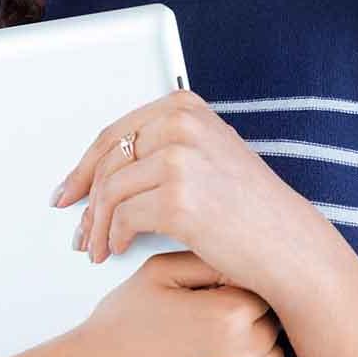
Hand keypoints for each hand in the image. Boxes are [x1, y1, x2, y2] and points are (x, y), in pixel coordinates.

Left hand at [54, 89, 318, 298]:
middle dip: (86, 200)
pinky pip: (123, 218)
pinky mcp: (177, 199)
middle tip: (79, 228)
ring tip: (96, 246)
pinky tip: (117, 248)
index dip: (85, 166)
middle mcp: (181, 125)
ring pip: (111, 191)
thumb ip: (163, 146)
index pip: (115, 133)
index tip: (70, 189)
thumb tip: (106, 167)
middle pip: (107, 162)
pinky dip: (114, 237)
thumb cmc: (251, 208)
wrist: (287, 244)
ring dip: (97, 225)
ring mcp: (179, 160)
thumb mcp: (209, 153)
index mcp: (185, 108)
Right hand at [69, 252, 284, 356]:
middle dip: (247, 324)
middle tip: (208, 328)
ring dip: (255, 356)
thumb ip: (208, 260)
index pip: (265, 293)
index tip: (216, 300)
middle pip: (271, 328)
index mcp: (228, 313)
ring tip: (211, 353)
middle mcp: (240, 355)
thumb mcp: (159, 272)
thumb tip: (243, 256)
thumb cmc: (121, 326)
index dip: (239, 294)